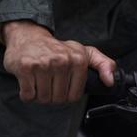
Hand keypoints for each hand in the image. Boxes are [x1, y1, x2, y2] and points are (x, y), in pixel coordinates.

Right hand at [0, 20, 116, 103]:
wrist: (30, 37)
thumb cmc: (58, 48)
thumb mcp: (84, 53)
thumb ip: (103, 65)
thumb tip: (110, 81)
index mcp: (78, 59)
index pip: (74, 96)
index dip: (67, 94)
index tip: (63, 84)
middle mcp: (62, 61)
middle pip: (58, 99)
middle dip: (53, 95)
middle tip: (50, 81)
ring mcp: (43, 64)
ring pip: (44, 99)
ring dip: (40, 94)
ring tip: (41, 80)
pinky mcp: (26, 68)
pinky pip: (28, 95)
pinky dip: (28, 93)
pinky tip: (31, 81)